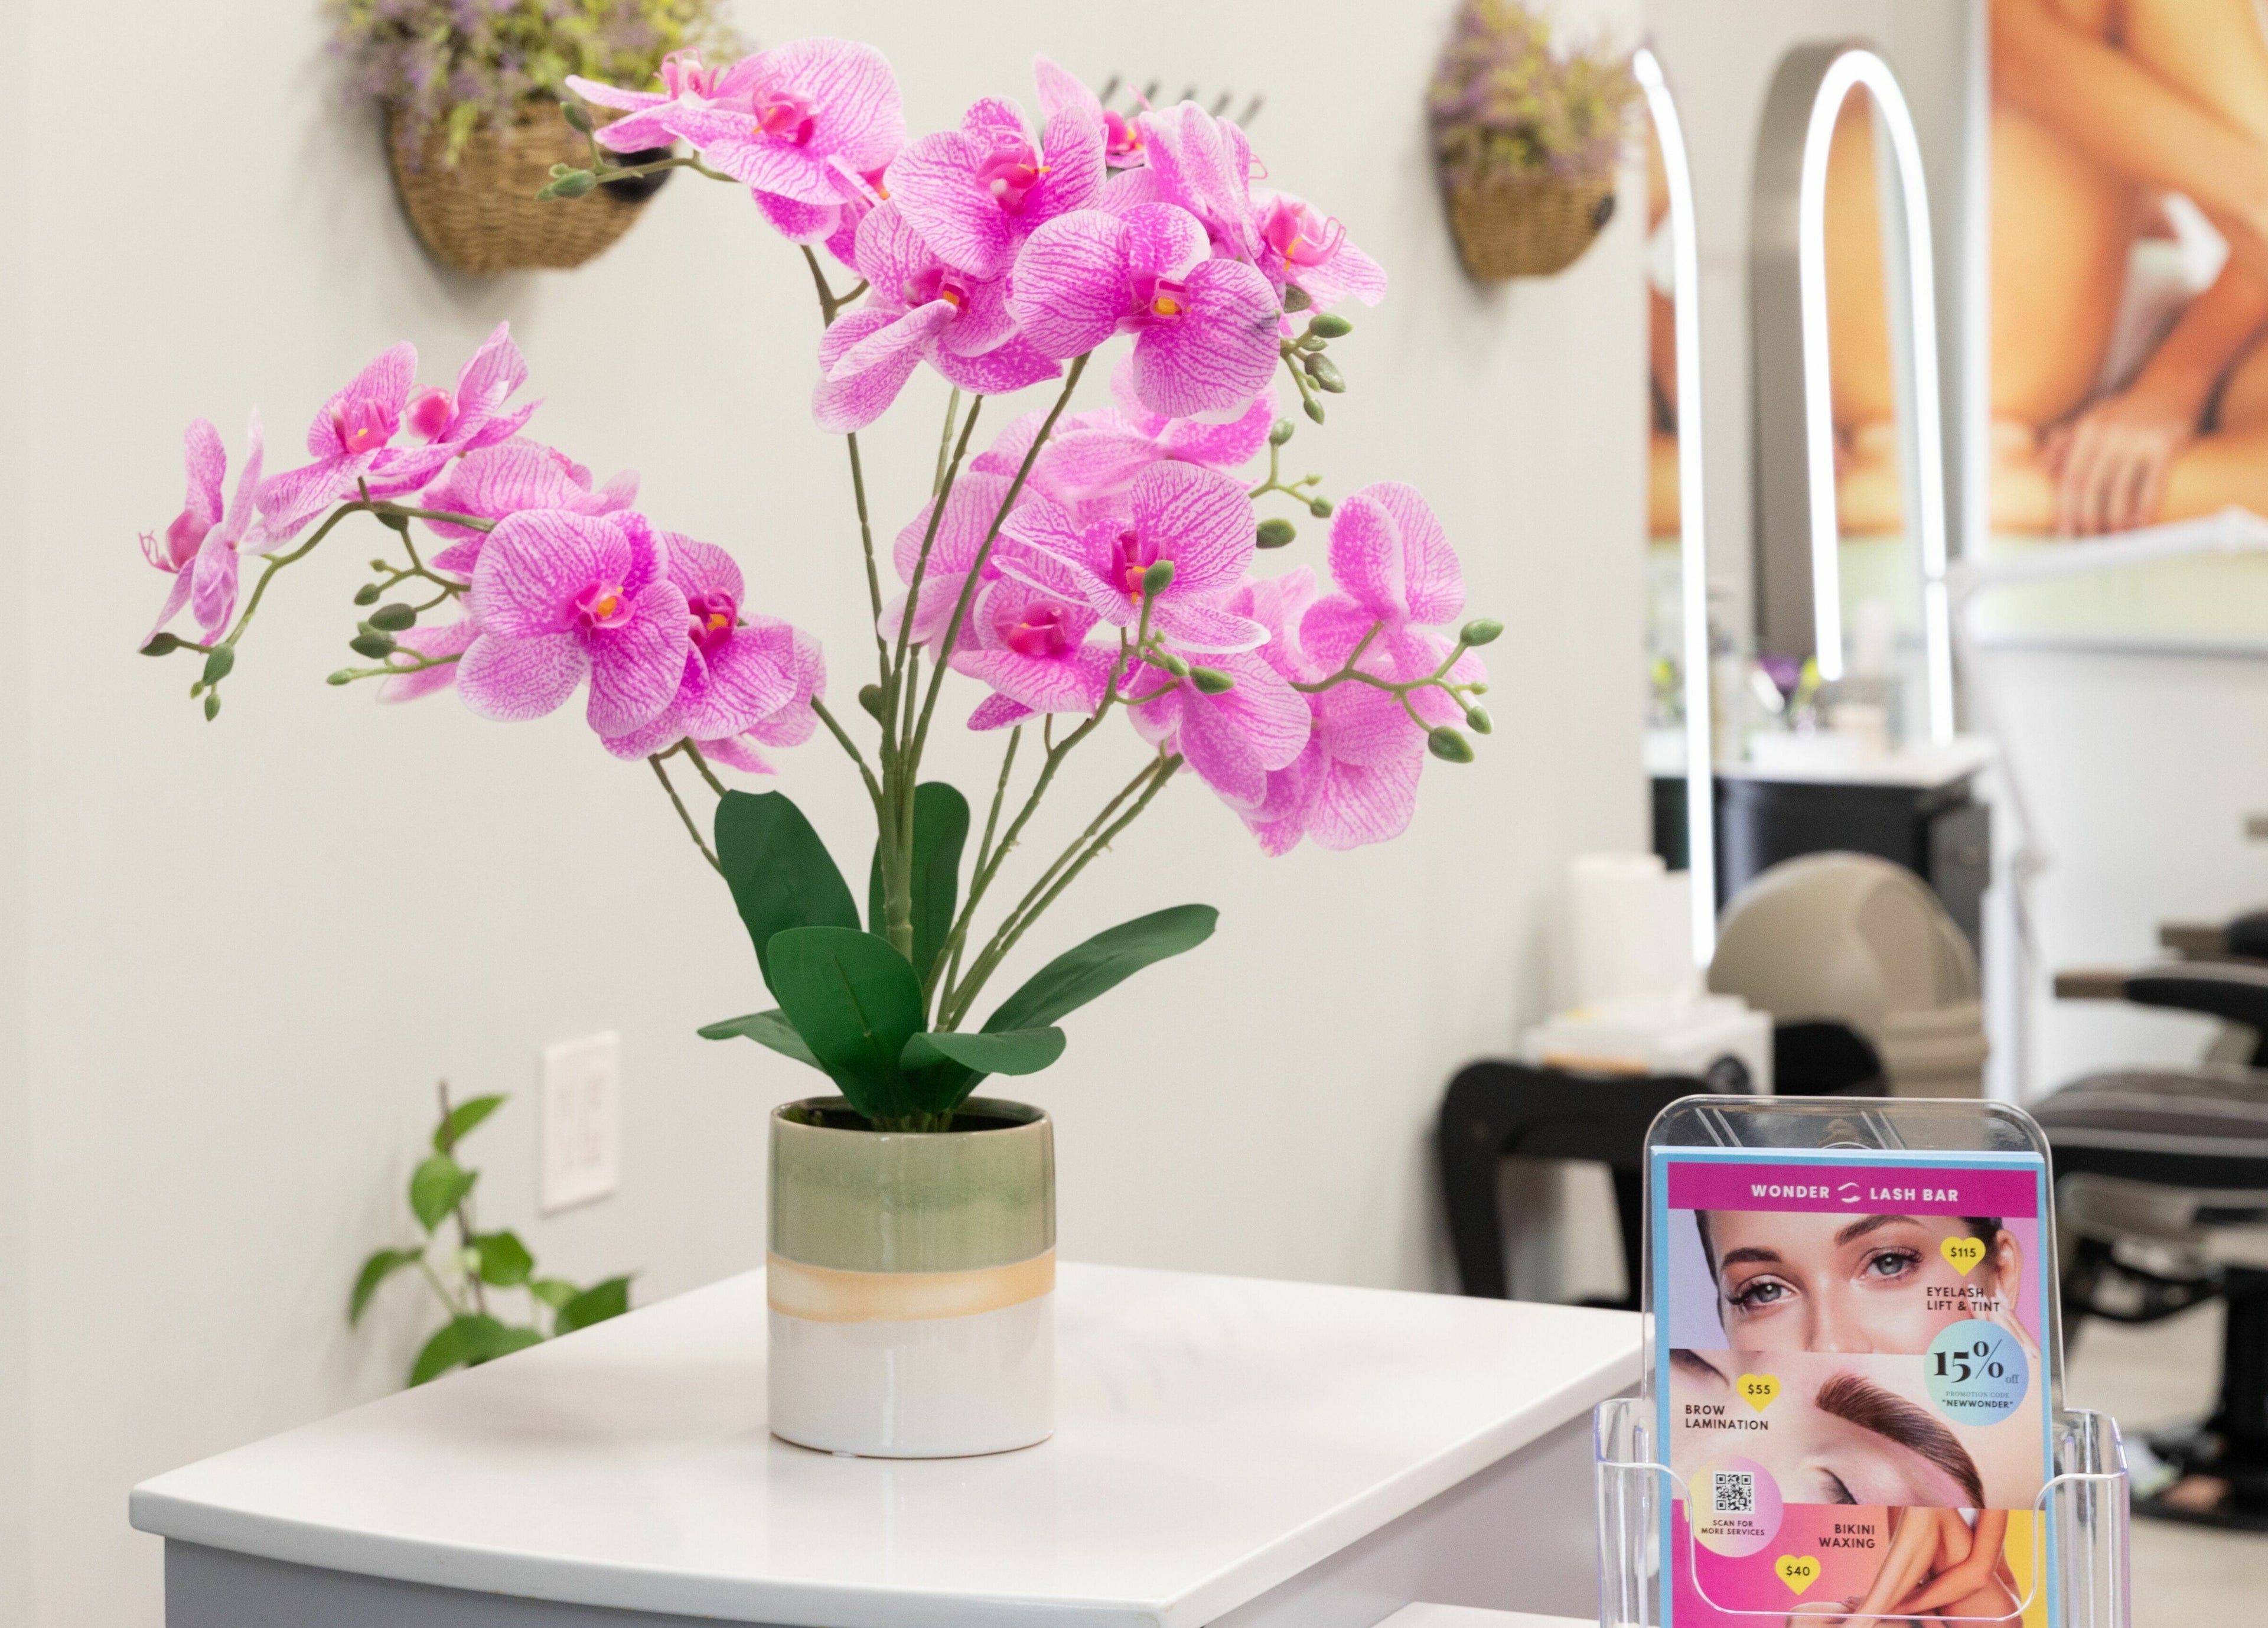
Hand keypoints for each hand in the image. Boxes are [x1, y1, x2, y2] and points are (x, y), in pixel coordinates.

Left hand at [2042, 382, 2198, 535]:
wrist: (2173, 384)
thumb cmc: (2127, 410)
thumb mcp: (2093, 418)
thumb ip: (2065, 442)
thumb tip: (2040, 468)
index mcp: (2088, 429)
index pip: (2071, 476)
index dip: (2067, 507)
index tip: (2066, 531)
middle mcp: (2110, 433)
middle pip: (2092, 485)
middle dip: (2088, 517)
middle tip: (2089, 539)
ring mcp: (2139, 438)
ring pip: (2120, 487)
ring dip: (2115, 516)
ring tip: (2114, 535)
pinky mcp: (2167, 443)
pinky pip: (2153, 481)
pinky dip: (2145, 505)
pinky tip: (2140, 522)